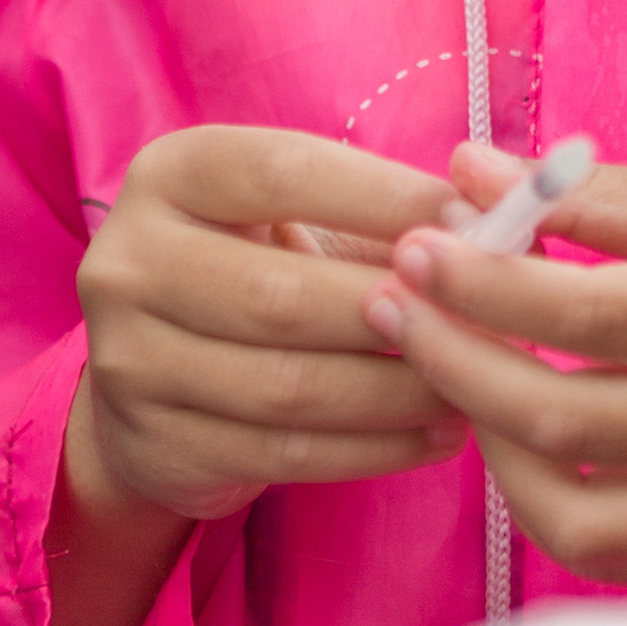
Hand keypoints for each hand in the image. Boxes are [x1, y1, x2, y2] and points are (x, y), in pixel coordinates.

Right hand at [74, 125, 471, 520]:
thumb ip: (384, 218)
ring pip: (288, 386)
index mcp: (170, 174)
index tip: (474, 223)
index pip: (285, 171)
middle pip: (282, 293)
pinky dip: (374, 448)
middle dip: (398, 310)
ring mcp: (128, 361)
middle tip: (485, 324)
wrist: (154, 376)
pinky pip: (284, 454)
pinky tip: (435, 435)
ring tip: (472, 386)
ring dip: (397, 390)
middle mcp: (128, 261)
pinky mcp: (156, 445)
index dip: (386, 195)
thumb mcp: (296, 219)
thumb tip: (498, 229)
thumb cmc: (256, 269)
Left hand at [367, 151, 626, 589]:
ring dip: (488, 443)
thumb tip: (469, 170)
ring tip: (451, 373)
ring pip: (576, 512)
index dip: (485, 281)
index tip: (417, 242)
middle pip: (565, 418)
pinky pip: (615, 556)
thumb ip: (602, 197)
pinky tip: (516, 436)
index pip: (589, 313)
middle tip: (393, 303)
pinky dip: (548, 503)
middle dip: (456, 358)